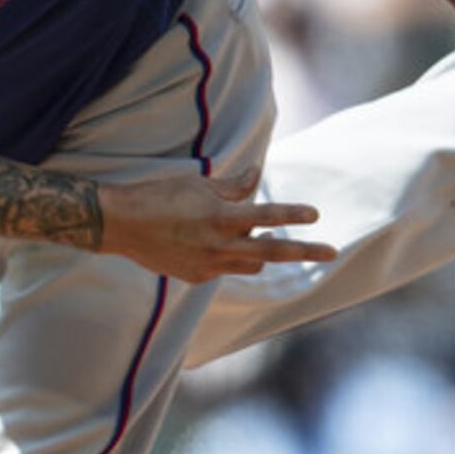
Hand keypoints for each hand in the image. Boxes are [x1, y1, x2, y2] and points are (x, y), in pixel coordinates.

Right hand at [98, 168, 335, 281]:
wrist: (121, 225)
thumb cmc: (159, 196)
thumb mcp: (199, 184)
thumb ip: (233, 186)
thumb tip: (258, 176)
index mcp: (220, 218)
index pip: (268, 217)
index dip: (294, 215)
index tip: (316, 214)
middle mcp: (218, 246)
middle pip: (273, 253)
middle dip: (305, 251)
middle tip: (333, 252)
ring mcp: (208, 266)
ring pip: (251, 264)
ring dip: (261, 251)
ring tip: (263, 238)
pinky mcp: (196, 278)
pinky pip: (225, 268)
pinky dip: (229, 256)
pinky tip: (211, 242)